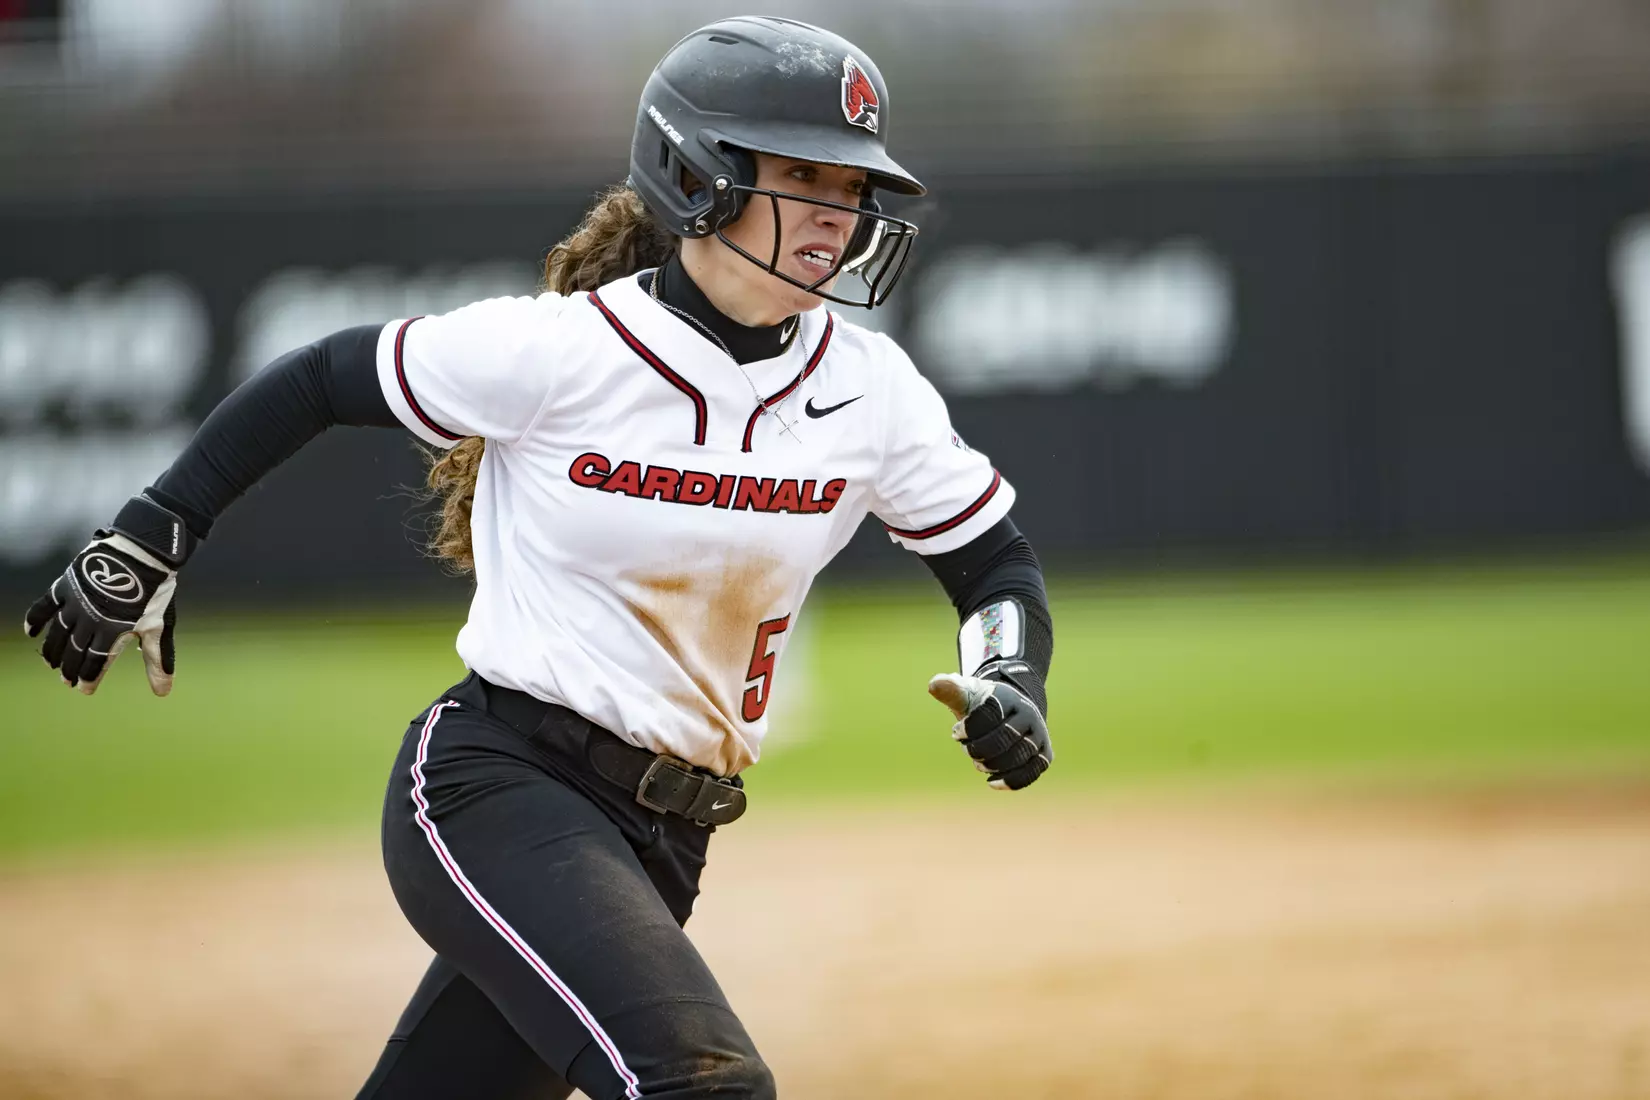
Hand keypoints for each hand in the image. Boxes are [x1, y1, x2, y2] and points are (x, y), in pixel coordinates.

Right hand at [23, 496, 192, 695]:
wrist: (144, 551)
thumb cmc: (156, 591)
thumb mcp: (159, 627)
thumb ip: (157, 660)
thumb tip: (163, 692)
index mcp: (112, 632)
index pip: (95, 663)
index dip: (89, 678)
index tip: (84, 690)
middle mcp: (89, 620)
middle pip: (75, 651)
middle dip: (70, 668)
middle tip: (66, 681)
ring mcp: (76, 603)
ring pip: (58, 633)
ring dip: (53, 651)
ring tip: (50, 664)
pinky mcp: (67, 585)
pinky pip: (45, 605)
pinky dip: (36, 619)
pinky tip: (30, 632)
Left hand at [928, 671, 1052, 789]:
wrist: (1011, 713)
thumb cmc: (983, 706)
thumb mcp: (967, 695)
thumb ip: (951, 691)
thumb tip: (933, 684)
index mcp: (1009, 698)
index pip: (990, 713)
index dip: (970, 727)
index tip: (956, 732)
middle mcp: (1029, 715)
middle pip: (1004, 738)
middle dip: (979, 748)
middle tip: (967, 748)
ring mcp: (1039, 736)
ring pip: (1018, 757)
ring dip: (992, 765)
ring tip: (978, 763)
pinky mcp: (1044, 755)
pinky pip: (1031, 773)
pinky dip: (1011, 781)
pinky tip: (992, 782)